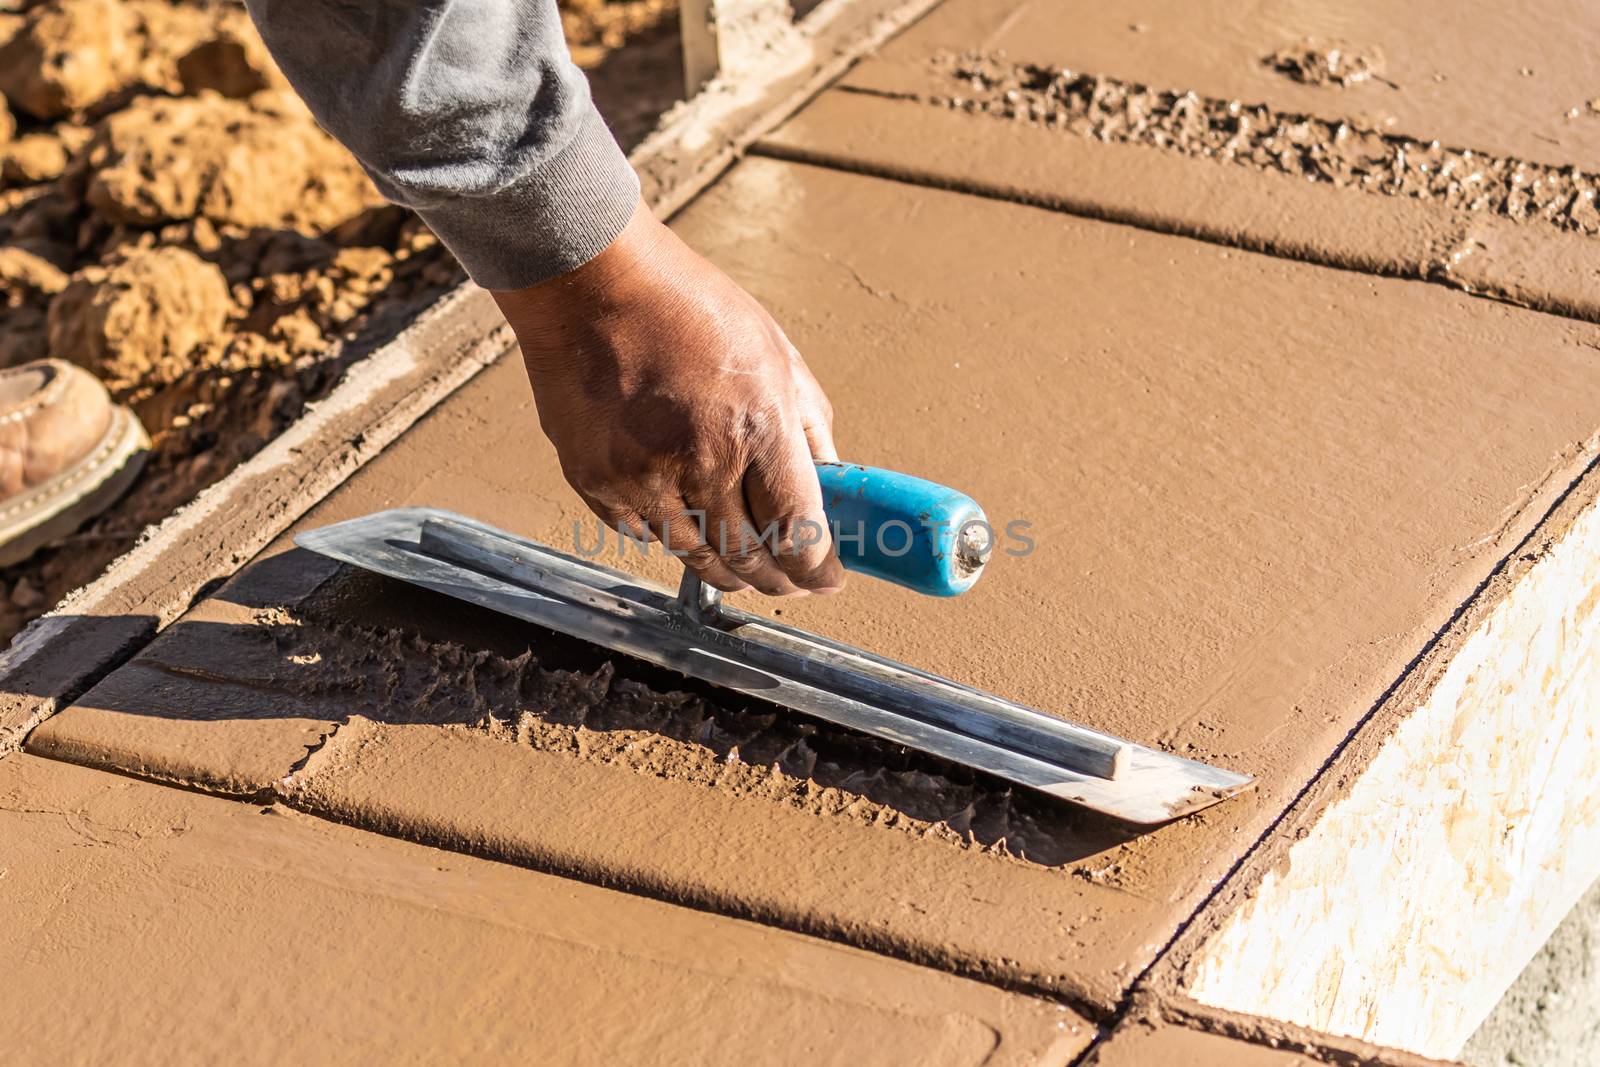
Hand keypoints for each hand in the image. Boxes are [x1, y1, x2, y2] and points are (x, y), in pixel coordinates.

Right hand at [491, 200, 845, 596]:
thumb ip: (807, 424)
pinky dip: (669, 535)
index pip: (798, 532)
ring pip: (693, 555)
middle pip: (748, 558)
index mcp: (757, 426)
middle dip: (777, 580)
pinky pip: (641, 532)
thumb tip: (830, 481)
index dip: (817, 569)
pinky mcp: (595, 479)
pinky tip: (686, 523)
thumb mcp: (775, 352)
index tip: (827, 578)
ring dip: (725, 568)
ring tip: (743, 565)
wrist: (589, 281)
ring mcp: (641, 476)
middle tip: (791, 581)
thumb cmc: (685, 304)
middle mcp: (701, 461)